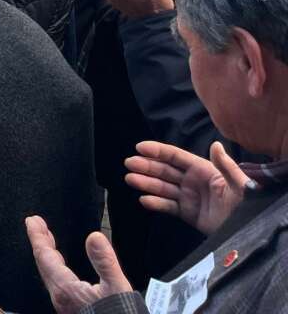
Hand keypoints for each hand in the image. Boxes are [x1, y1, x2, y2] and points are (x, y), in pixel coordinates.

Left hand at [26, 217, 132, 313]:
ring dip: (47, 254)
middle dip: (40, 242)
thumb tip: (94, 236)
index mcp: (65, 289)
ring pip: (49, 274)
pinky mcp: (70, 309)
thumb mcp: (117, 288)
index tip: (31, 220)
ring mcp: (63, 304)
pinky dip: (54, 265)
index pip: (44, 257)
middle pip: (43, 264)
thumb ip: (104, 261)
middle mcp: (59, 296)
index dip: (37, 237)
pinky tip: (60, 264)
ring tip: (47, 239)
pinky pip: (56, 282)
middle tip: (36, 224)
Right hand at [125, 141, 250, 235]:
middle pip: (165, 170)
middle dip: (147, 166)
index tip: (139, 147)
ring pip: (163, 187)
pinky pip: (168, 206)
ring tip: (130, 179)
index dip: (158, 151)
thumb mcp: (239, 185)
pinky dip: (156, 203)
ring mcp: (189, 197)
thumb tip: (215, 144)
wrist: (247, 231)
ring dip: (146, 182)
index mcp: (203, 169)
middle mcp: (192, 181)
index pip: (176, 156)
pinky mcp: (187, 214)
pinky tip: (144, 200)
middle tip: (129, 164)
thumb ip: (226, 166)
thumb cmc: (246, 205)